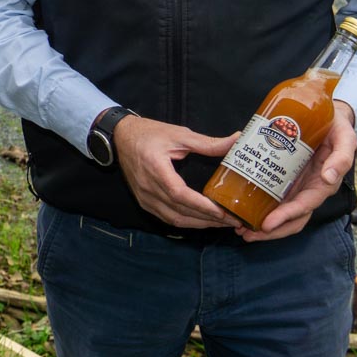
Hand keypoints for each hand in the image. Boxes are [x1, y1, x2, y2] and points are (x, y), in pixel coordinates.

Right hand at [115, 115, 238, 229]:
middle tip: (233, 221)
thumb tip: (236, 141)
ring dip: (198, 224)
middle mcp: (148, 188)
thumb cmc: (149, 133)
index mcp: (156, 169)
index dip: (201, 206)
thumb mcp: (179, 134)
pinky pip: (167, 218)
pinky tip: (201, 220)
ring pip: (174, 219)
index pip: (179, 194)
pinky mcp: (144, 201)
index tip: (223, 212)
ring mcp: (144, 197)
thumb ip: (208, 143)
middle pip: (179, 212)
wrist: (120, 137)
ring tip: (221, 223)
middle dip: (208, 219)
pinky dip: (186, 221)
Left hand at [238, 101, 356, 241]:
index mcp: (323, 184)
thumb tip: (328, 178)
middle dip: (271, 230)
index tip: (267, 224)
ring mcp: (296, 185)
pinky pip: (273, 197)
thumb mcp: (345, 138)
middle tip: (246, 233)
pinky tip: (242, 211)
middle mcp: (309, 189)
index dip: (287, 217)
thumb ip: (341, 157)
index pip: (305, 206)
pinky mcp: (285, 177)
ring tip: (241, 229)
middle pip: (292, 218)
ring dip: (263, 226)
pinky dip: (259, 208)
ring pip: (281, 212)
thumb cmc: (338, 128)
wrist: (329, 116)